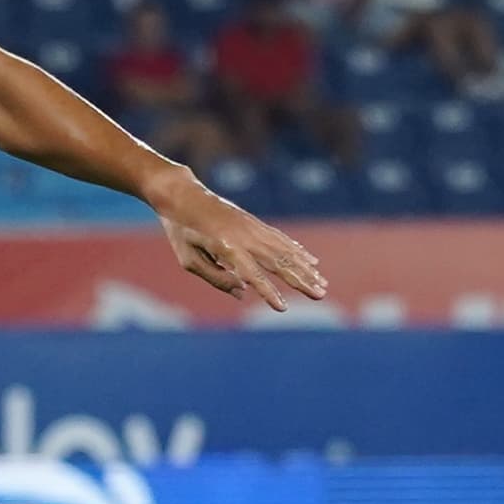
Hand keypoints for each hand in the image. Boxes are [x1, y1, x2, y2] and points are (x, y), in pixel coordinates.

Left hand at [150, 176, 325, 310]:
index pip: (253, 275)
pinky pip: (280, 239)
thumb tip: (243, 293)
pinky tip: (310, 261)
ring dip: (306, 268)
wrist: (183, 195)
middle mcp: (245, 237)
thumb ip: (216, 277)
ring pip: (285, 250)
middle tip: (321, 294)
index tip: (283, 308)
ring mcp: (252, 227)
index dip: (269, 292)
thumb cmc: (181, 231)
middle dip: (301, 280)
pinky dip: (297, 251)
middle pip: (279, 262)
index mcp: (226, 248)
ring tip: (322, 283)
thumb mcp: (188, 259)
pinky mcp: (255, 222)